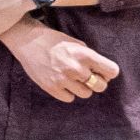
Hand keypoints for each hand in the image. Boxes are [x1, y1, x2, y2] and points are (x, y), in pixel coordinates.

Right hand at [5, 22, 119, 102]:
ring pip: (86, 94)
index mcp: (85, 55)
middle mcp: (76, 68)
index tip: (101, 71)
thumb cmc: (54, 41)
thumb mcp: (77, 44)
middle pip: (100, 86)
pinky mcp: (51, 87)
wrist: (28, 41)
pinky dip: (67, 92)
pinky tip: (61, 82)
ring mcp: (63, 79)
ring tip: (72, 79)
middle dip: (96, 82)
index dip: (108, 72)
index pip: (112, 71)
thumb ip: (91, 58)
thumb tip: (101, 73)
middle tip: (87, 77)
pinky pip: (69, 98)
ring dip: (81, 88)